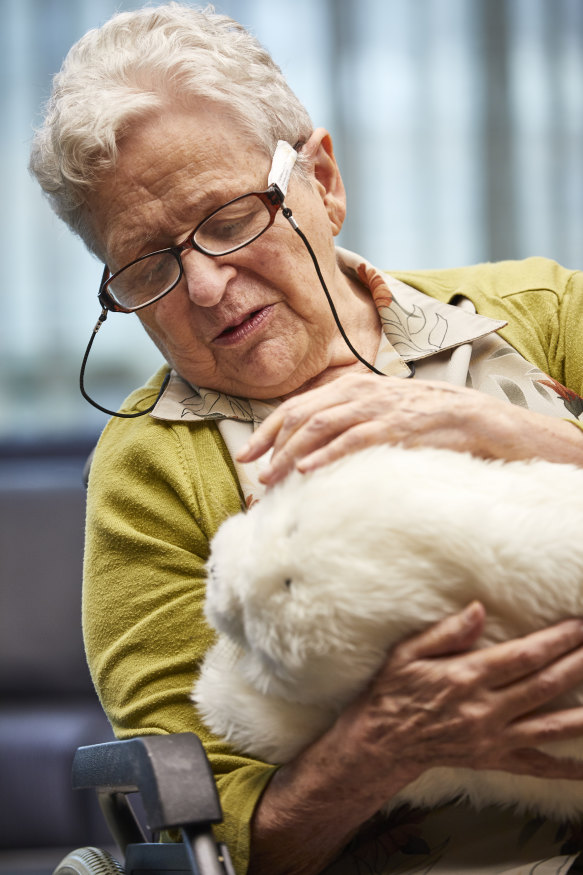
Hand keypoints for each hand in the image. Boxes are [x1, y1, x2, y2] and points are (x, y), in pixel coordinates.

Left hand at [237, 372, 582, 484]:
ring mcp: (376, 407)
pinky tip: (309, 471)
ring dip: (291, 453)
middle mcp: (358, 391)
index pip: (296, 405)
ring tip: (273, 476)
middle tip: (253, 470)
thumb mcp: (377, 412)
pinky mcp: (396, 426)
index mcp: (350, 386)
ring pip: (320, 426)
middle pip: (300, 414)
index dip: (267, 429)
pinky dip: (327, 454)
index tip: (247, 453)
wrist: (472, 417)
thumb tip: (306, 450)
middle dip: (270, 443)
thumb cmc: (421, 420)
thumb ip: (345, 422)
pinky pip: (354, 439)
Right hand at [341, 602, 582, 789]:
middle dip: (580, 664)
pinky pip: (538, 766)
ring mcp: (493, 738)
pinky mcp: (494, 759)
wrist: (382, 743)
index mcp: (467, 677)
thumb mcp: (408, 652)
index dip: (557, 640)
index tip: (581, 625)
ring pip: (551, 726)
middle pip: (545, 685)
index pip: (524, 655)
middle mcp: (485, 709)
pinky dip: (568, 768)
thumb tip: (479, 609)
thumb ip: (446, 632)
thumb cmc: (395, 691)